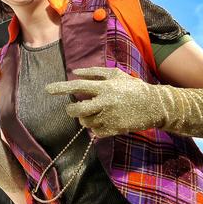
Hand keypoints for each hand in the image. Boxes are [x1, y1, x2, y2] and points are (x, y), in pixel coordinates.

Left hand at [45, 67, 163, 137]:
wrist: (155, 106)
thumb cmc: (133, 87)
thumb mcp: (116, 75)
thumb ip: (95, 72)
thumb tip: (75, 72)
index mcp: (105, 87)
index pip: (78, 86)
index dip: (61, 87)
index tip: (48, 89)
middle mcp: (105, 103)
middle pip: (77, 110)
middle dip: (71, 110)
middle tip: (72, 108)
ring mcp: (110, 117)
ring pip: (85, 122)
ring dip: (85, 119)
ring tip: (93, 113)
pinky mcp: (114, 130)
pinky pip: (95, 132)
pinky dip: (95, 127)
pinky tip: (103, 120)